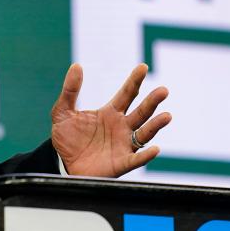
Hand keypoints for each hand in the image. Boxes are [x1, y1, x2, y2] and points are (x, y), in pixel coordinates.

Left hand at [51, 63, 170, 176]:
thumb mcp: (62, 111)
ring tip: (166, 116)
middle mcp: (122, 127)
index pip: (127, 94)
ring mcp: (124, 145)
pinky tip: (155, 149)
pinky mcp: (121, 163)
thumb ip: (70, 91)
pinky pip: (136, 159)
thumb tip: (76, 66)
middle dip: (152, 101)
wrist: (63, 164)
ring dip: (155, 125)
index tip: (143, 67)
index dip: (134, 81)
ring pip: (144, 133)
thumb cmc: (67, 138)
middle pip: (141, 112)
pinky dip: (146, 155)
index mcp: (110, 112)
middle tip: (163, 90)